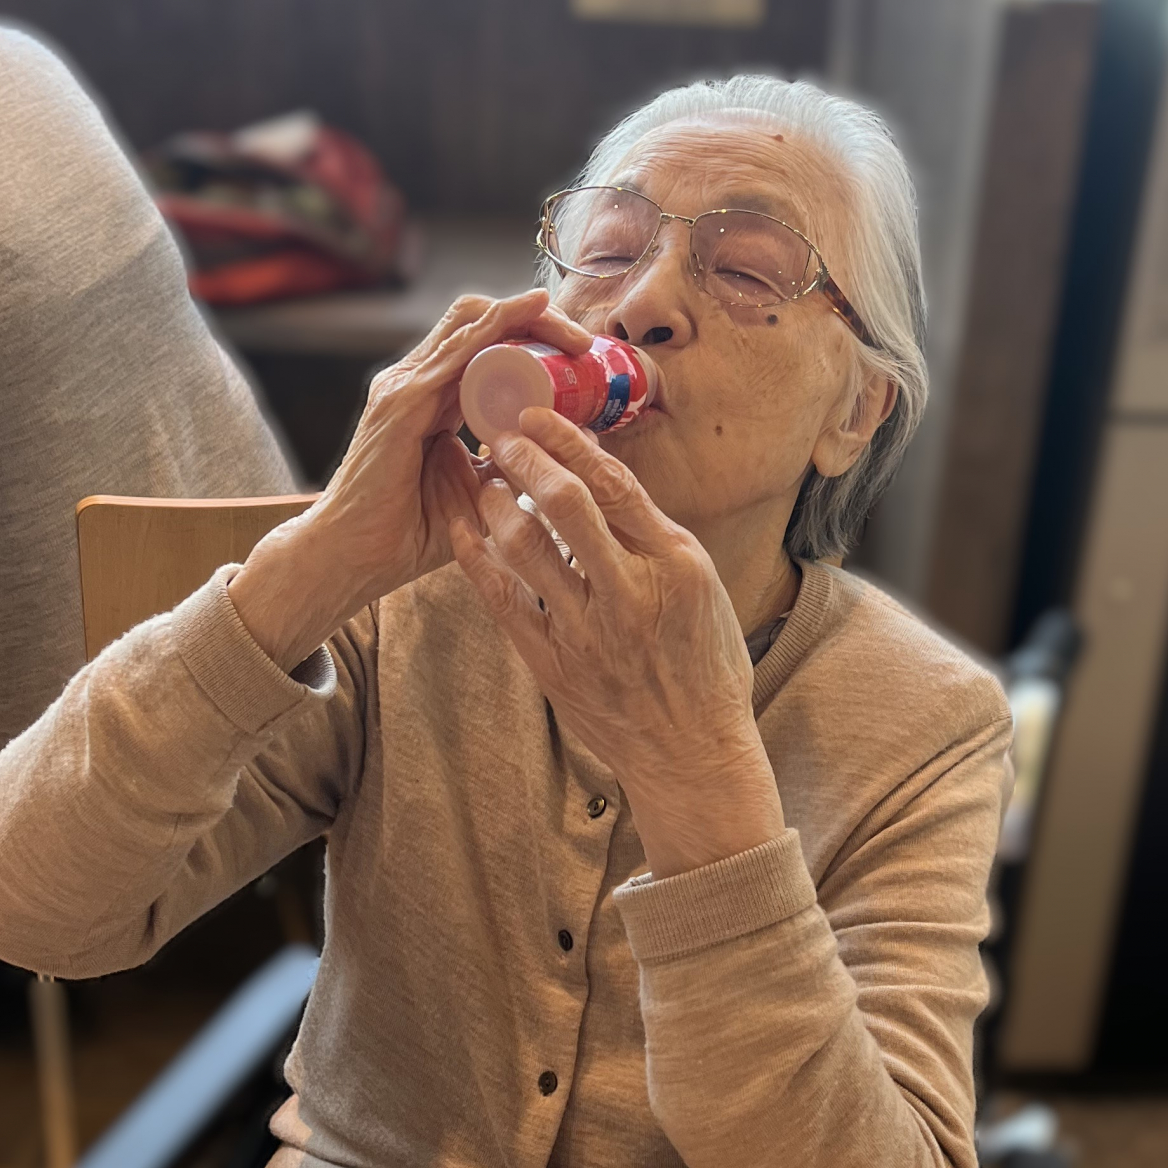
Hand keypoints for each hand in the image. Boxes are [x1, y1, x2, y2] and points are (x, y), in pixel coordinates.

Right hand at [229, 290, 591, 668]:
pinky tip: (531, 313)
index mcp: (432, 399)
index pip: (484, 346)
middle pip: (480, 322)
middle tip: (584, 344)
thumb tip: (559, 451)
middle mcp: (416, 381)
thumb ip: (507, 468)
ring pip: (471, 321)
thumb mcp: (477, 494)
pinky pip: (457, 348)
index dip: (531, 339)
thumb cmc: (409, 534)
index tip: (580, 359)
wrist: (352, 558)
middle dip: (537, 321)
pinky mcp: (401, 401)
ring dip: (527, 318)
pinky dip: (497, 325)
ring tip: (572, 333)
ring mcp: (404, 385)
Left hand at [448, 408, 787, 877]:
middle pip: (566, 505)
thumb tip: (605, 477)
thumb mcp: (703, 587)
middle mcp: (628, 594)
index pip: (615, 484)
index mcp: (675, 566)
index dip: (569, 441)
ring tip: (482, 475)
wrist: (691, 753)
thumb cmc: (705, 666)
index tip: (539, 415)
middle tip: (499, 434)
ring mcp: (585, 631)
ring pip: (524, 547)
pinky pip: (502, 600)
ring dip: (495, 499)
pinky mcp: (552, 663)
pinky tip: (462, 527)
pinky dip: (477, 557)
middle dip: (525, 459)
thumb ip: (654, 535)